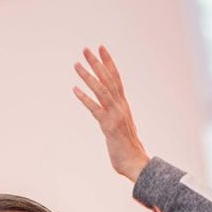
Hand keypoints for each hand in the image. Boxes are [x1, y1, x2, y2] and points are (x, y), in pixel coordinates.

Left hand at [73, 46, 149, 182]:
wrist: (136, 163)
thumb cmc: (127, 148)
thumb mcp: (121, 127)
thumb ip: (115, 116)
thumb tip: (108, 113)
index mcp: (123, 105)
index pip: (116, 78)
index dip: (108, 62)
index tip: (101, 48)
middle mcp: (120, 107)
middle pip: (109, 80)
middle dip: (97, 63)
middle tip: (86, 49)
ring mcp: (115, 116)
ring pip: (102, 90)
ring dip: (89, 76)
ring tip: (77, 64)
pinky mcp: (109, 126)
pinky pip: (96, 109)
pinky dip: (85, 98)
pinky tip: (75, 89)